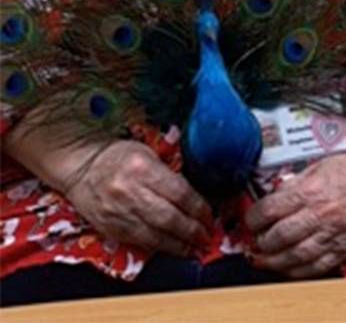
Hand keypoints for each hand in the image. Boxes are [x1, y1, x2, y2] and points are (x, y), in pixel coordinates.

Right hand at [65, 140, 212, 256]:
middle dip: (193, 230)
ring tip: (195, 247)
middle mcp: (130, 192)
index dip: (198, 208)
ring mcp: (119, 213)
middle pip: (169, 218)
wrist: (80, 168)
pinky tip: (173, 249)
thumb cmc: (117, 156)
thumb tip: (194, 194)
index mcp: (142, 168)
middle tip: (206, 235)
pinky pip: (141, 242)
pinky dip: (160, 247)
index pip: (179, 192)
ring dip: (180, 245)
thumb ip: (168, 172)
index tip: (209, 215)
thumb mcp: (146, 152)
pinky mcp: (111, 228)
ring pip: (156, 236)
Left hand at [245, 148, 345, 278]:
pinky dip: (297, 271)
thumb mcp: (325, 164)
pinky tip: (287, 268)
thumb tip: (278, 191)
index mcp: (313, 190)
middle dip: (262, 241)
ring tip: (262, 259)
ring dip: (274, 261)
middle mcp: (322, 215)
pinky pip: (317, 267)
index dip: (255, 217)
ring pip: (295, 256)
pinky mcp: (345, 249)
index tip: (251, 219)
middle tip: (255, 240)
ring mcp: (334, 235)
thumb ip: (299, 180)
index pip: (272, 208)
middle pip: (280, 236)